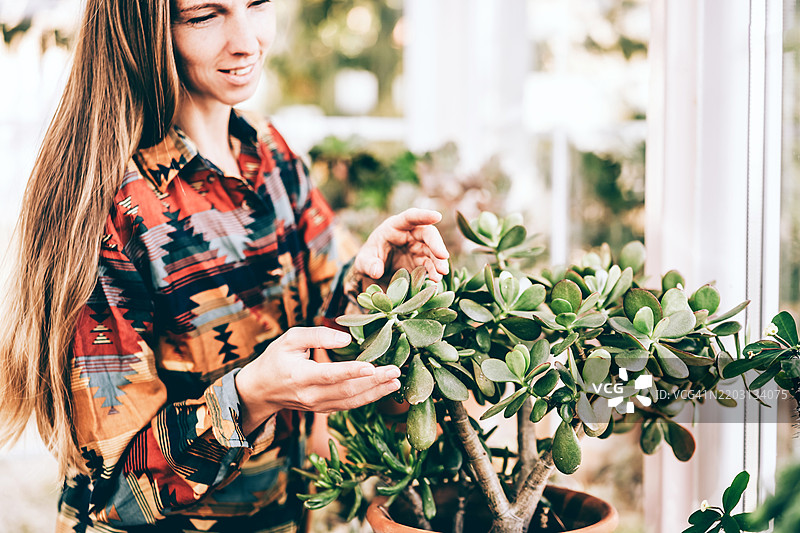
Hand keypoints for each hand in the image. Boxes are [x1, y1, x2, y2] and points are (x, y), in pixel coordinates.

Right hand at [235, 327, 400, 434]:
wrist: (260, 390)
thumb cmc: (276, 359)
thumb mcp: (289, 339)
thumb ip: (318, 335)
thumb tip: (346, 339)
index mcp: (300, 376)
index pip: (329, 374)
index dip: (351, 371)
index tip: (372, 366)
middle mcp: (310, 395)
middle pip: (346, 391)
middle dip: (373, 382)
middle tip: (395, 372)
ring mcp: (317, 406)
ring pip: (351, 402)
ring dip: (376, 393)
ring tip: (396, 383)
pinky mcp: (323, 410)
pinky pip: (348, 406)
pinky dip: (367, 399)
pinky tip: (382, 390)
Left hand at [354, 208, 449, 282]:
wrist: (374, 274)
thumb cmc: (368, 260)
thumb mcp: (362, 261)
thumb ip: (368, 264)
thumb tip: (376, 271)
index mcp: (394, 227)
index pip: (410, 217)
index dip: (423, 216)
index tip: (437, 216)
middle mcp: (410, 235)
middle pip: (427, 234)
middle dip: (436, 244)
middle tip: (443, 257)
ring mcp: (417, 249)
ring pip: (432, 251)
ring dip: (438, 262)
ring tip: (441, 274)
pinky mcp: (421, 263)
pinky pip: (430, 266)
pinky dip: (434, 273)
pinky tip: (435, 280)